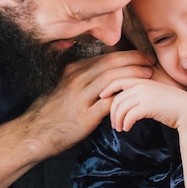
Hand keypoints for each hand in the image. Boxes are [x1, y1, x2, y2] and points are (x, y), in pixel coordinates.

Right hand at [22, 50, 152, 156]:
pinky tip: (137, 98)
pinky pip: (109, 103)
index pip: (105, 57)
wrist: (35, 133)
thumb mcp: (64, 87)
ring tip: (149, 74)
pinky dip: (125, 98)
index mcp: (74, 70)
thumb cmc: (52, 112)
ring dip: (133, 75)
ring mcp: (80, 97)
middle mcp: (76, 79)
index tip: (142, 55)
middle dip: (134, 60)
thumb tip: (105, 74)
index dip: (127, 54)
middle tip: (151, 59)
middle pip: (111, 64)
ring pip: (112, 79)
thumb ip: (82, 78)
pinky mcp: (84, 116)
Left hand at [101, 75, 186, 131]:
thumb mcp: (154, 94)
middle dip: (112, 112)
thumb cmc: (172, 105)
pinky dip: (126, 123)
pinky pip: (130, 115)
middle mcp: (143, 84)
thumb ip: (140, 93)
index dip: (107, 88)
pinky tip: (127, 128)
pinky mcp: (149, 106)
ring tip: (120, 128)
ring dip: (118, 120)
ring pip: (121, 107)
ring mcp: (146, 94)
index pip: (118, 80)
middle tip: (114, 123)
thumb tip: (125, 101)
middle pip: (117, 98)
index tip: (102, 96)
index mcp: (143, 80)